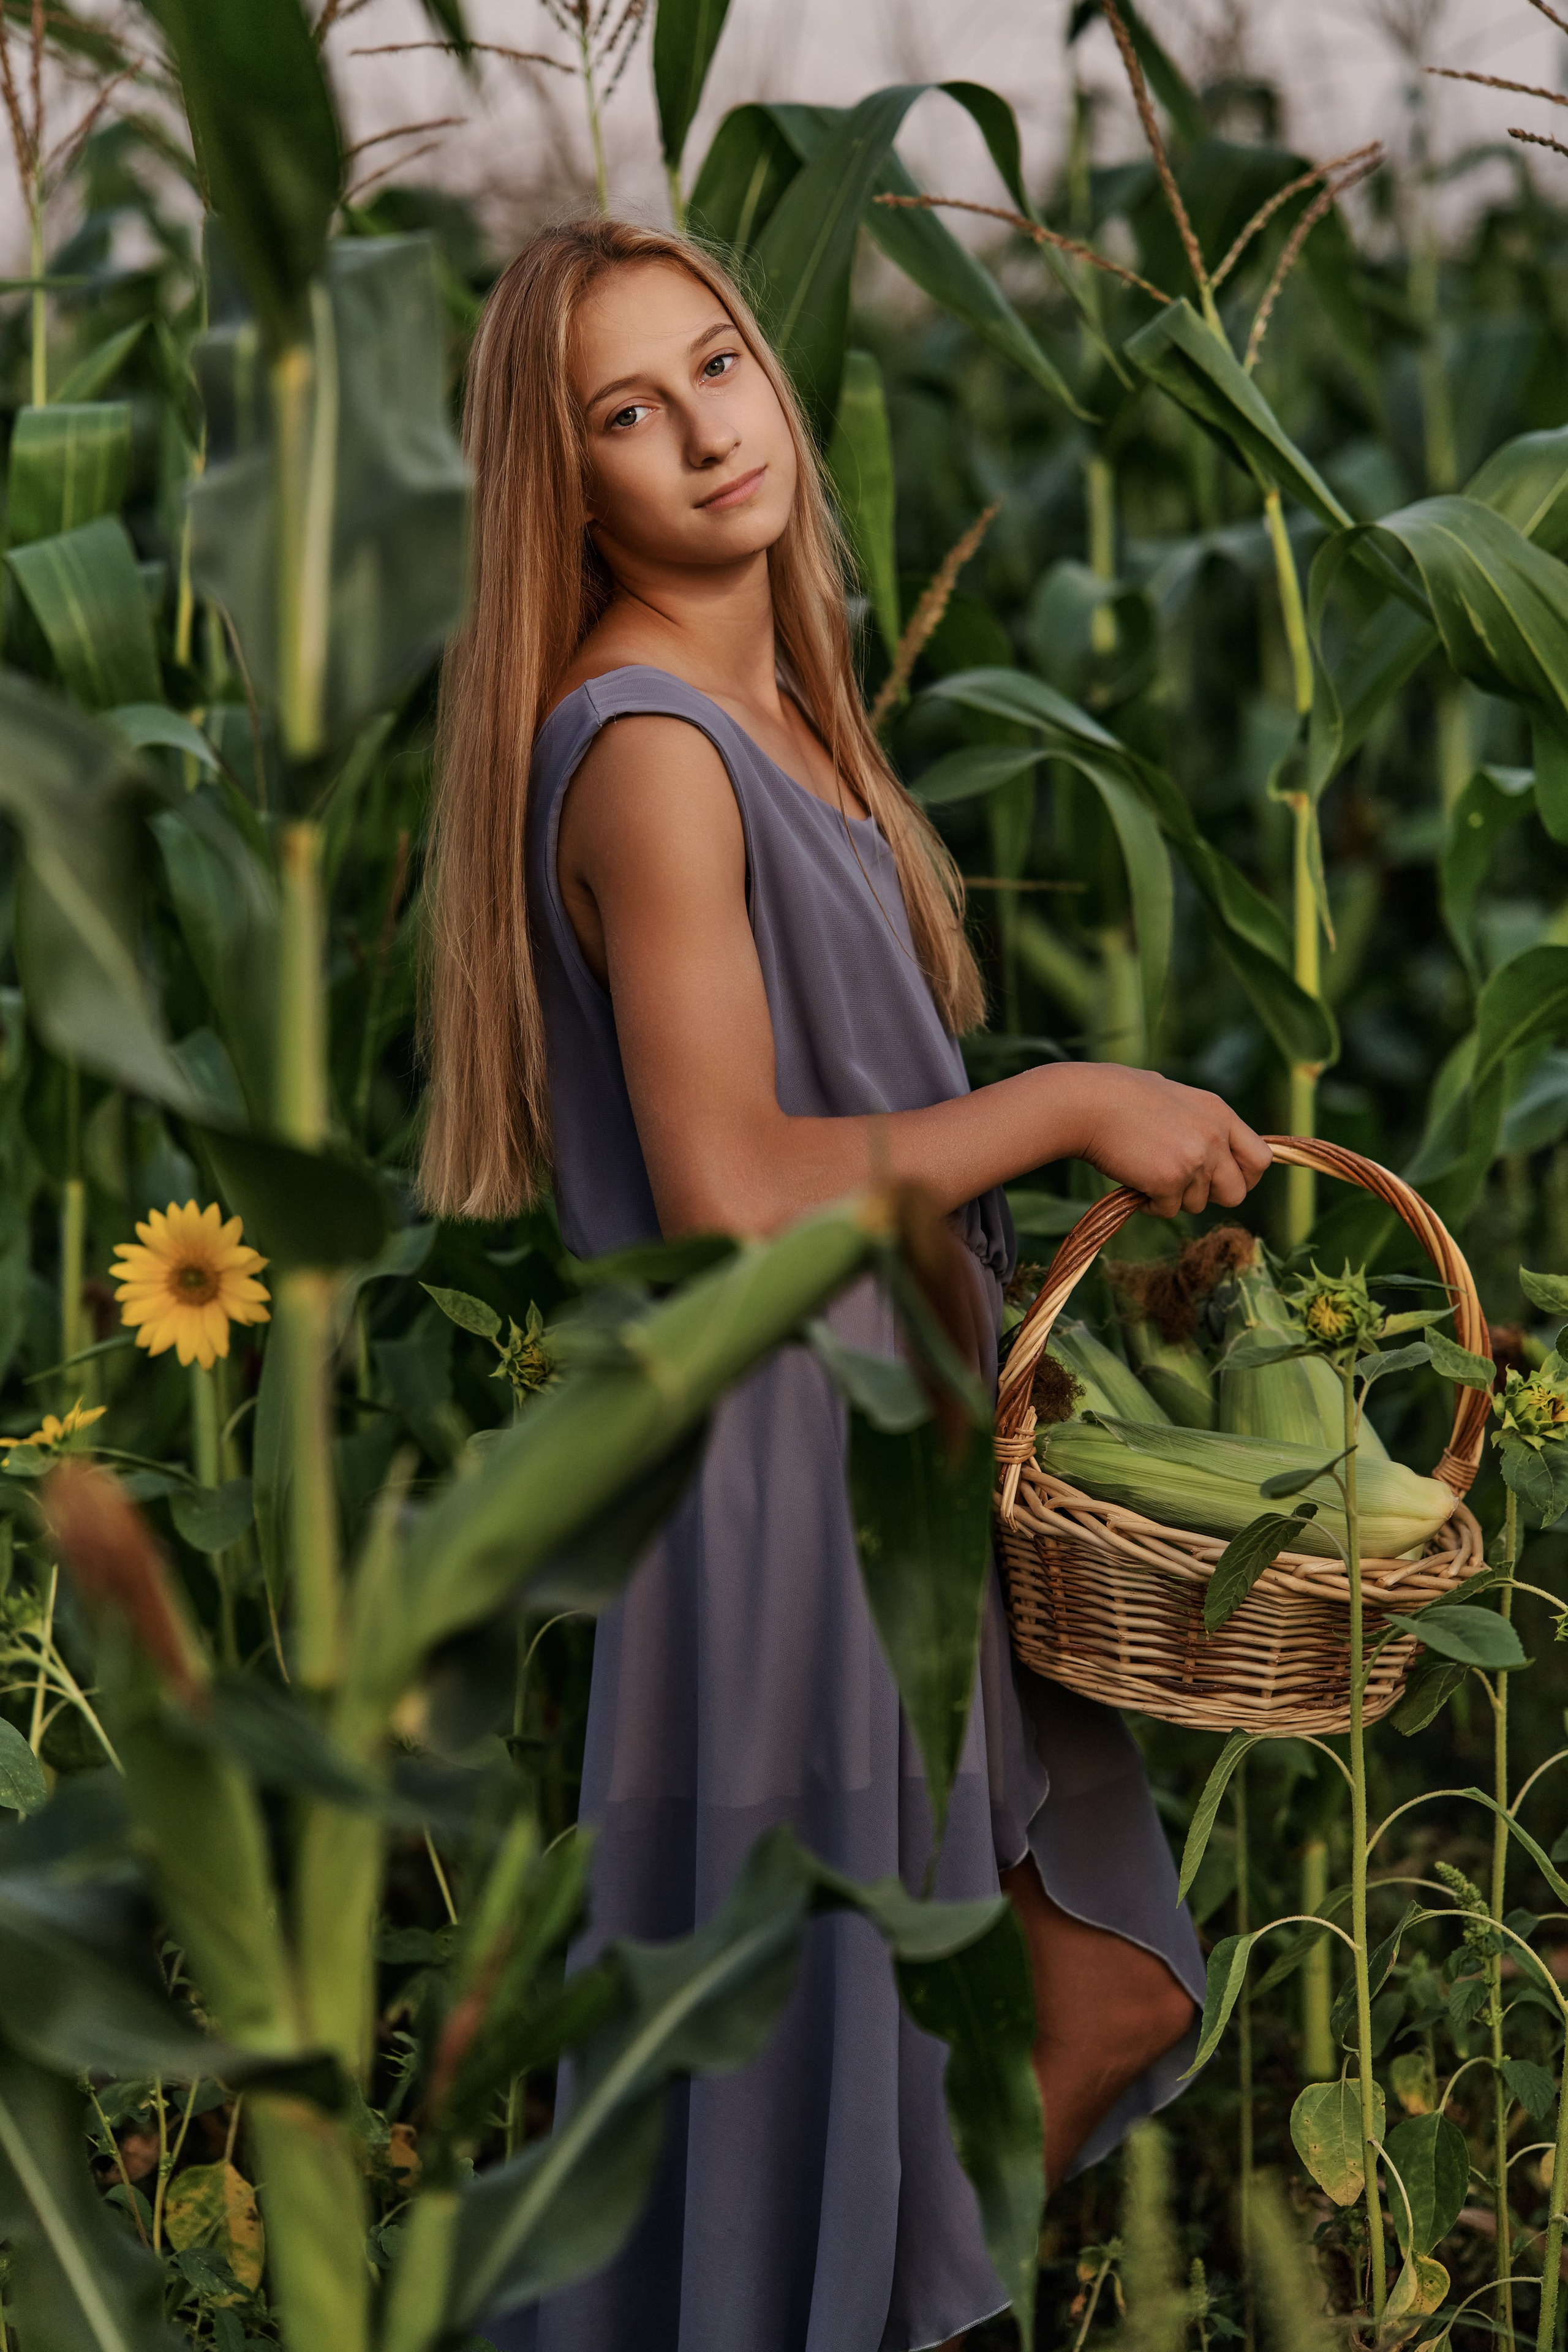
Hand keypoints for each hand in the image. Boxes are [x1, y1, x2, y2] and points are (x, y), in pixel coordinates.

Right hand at [1064, 1065, 1271, 1217]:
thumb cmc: (1118, 1095)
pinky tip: (1134, 1181)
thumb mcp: (1174, 1097)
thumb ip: (1200, 1123)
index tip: (1222, 1180)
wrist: (1086, 1103)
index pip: (1260, 1158)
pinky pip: (1167, 1210)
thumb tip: (1212, 1149)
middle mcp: (1214, 1137)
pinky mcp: (1169, 1180)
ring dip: (1173, 1197)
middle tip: (1181, 1186)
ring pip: (1197, 1204)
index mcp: (1219, 1113)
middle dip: (1210, 1197)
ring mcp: (1194, 1160)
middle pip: (1237, 1192)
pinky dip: (1150, 1204)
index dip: (1245, 1176)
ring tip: (1146, 1172)